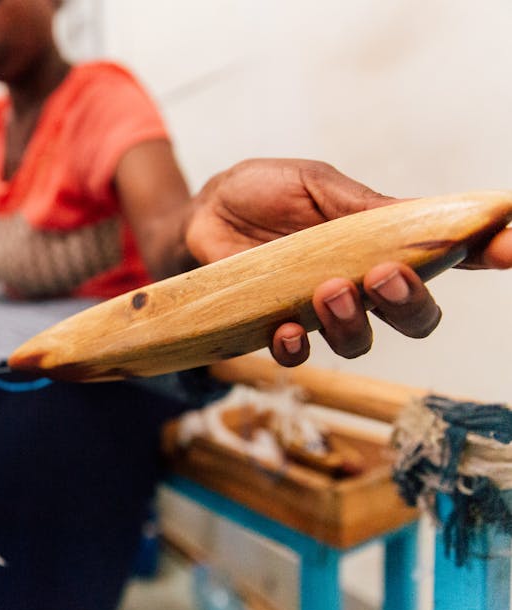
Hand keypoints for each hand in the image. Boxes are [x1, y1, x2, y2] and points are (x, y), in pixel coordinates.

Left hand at [185, 159, 511, 365]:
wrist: (197, 217)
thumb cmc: (258, 193)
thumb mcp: (314, 185)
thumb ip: (364, 206)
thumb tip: (431, 215)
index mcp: (380, 241)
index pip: (448, 255)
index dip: (489, 254)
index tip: (511, 248)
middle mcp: (359, 282)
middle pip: (415, 315)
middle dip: (411, 303)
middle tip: (385, 275)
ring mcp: (317, 311)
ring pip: (361, 340)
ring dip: (353, 322)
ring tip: (328, 290)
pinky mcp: (274, 329)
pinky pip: (297, 355)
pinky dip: (296, 347)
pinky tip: (285, 328)